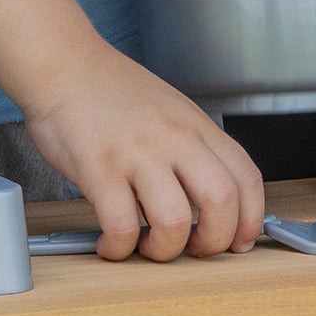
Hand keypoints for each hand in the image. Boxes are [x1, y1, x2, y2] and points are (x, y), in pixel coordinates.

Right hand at [15, 31, 264, 262]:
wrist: (65, 66)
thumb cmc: (112, 92)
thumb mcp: (171, 111)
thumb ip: (193, 149)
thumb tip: (212, 198)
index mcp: (196, 126)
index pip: (246, 177)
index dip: (250, 219)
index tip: (239, 242)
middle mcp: (174, 138)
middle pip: (222, 201)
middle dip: (215, 241)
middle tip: (194, 249)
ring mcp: (138, 153)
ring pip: (174, 221)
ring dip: (164, 249)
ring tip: (146, 245)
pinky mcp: (99, 168)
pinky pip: (120, 226)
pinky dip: (118, 248)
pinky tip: (110, 243)